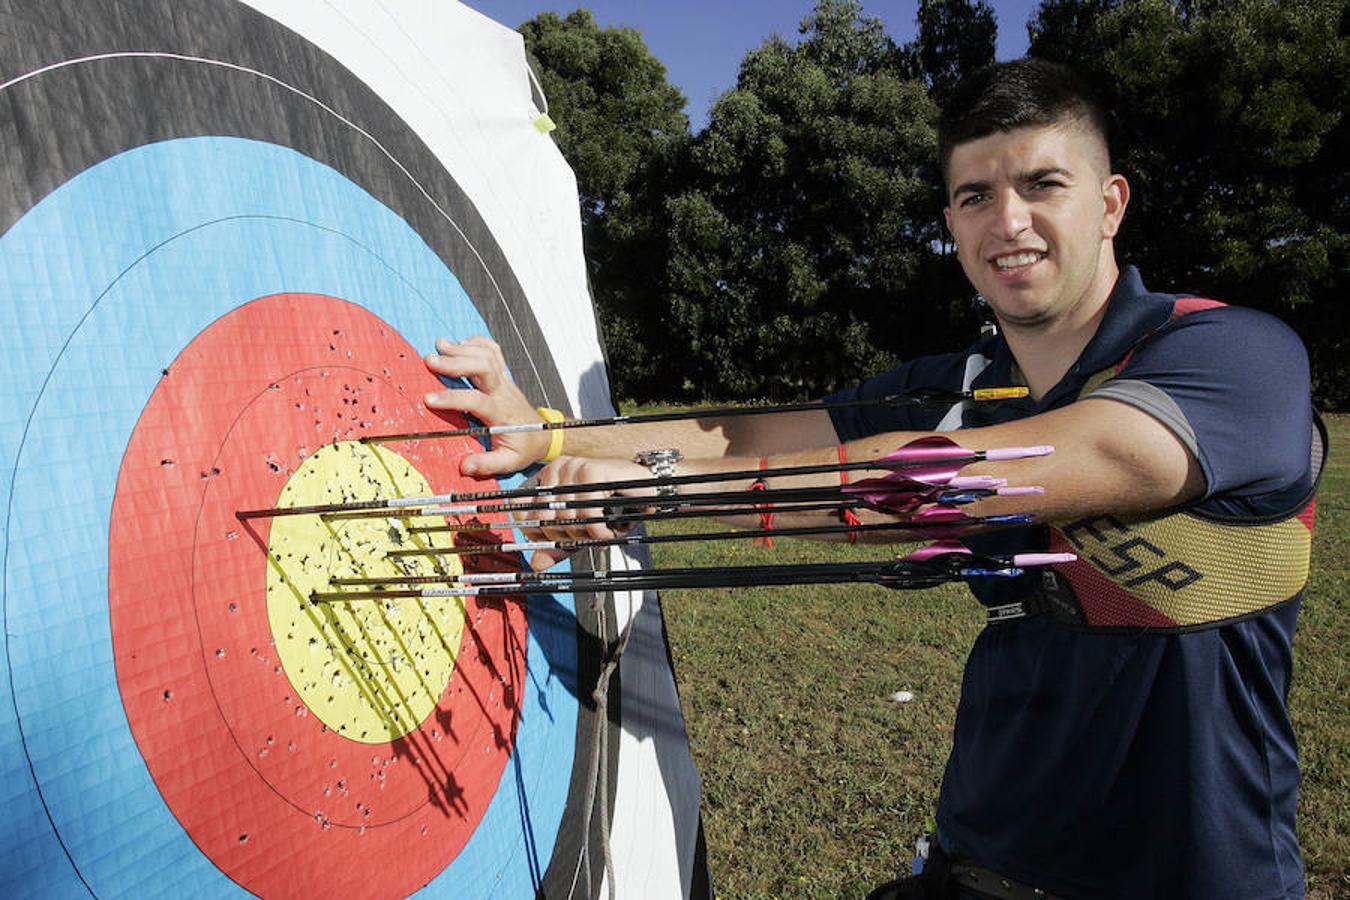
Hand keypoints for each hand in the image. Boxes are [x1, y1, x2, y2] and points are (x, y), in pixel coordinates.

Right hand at [423, 336, 549, 476]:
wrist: (543, 434)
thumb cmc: (524, 447)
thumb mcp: (508, 462)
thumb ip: (487, 464)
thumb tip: (465, 465)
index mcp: (501, 413)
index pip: (476, 400)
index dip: (453, 398)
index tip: (429, 399)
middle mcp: (503, 392)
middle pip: (484, 366)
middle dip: (456, 361)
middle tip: (431, 360)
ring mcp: (504, 381)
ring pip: (488, 354)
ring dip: (463, 348)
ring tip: (440, 346)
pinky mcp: (503, 376)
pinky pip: (494, 351)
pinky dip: (477, 342)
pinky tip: (460, 343)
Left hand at [520, 455, 649, 569]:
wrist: (646, 488)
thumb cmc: (612, 506)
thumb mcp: (580, 529)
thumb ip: (557, 545)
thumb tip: (536, 564)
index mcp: (547, 479)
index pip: (524, 513)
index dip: (539, 534)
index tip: (561, 540)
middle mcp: (556, 469)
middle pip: (546, 519)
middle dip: (568, 537)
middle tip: (587, 538)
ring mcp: (573, 467)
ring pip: (566, 517)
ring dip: (586, 535)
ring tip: (601, 532)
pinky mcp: (592, 471)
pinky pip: (587, 513)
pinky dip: (599, 530)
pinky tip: (608, 531)